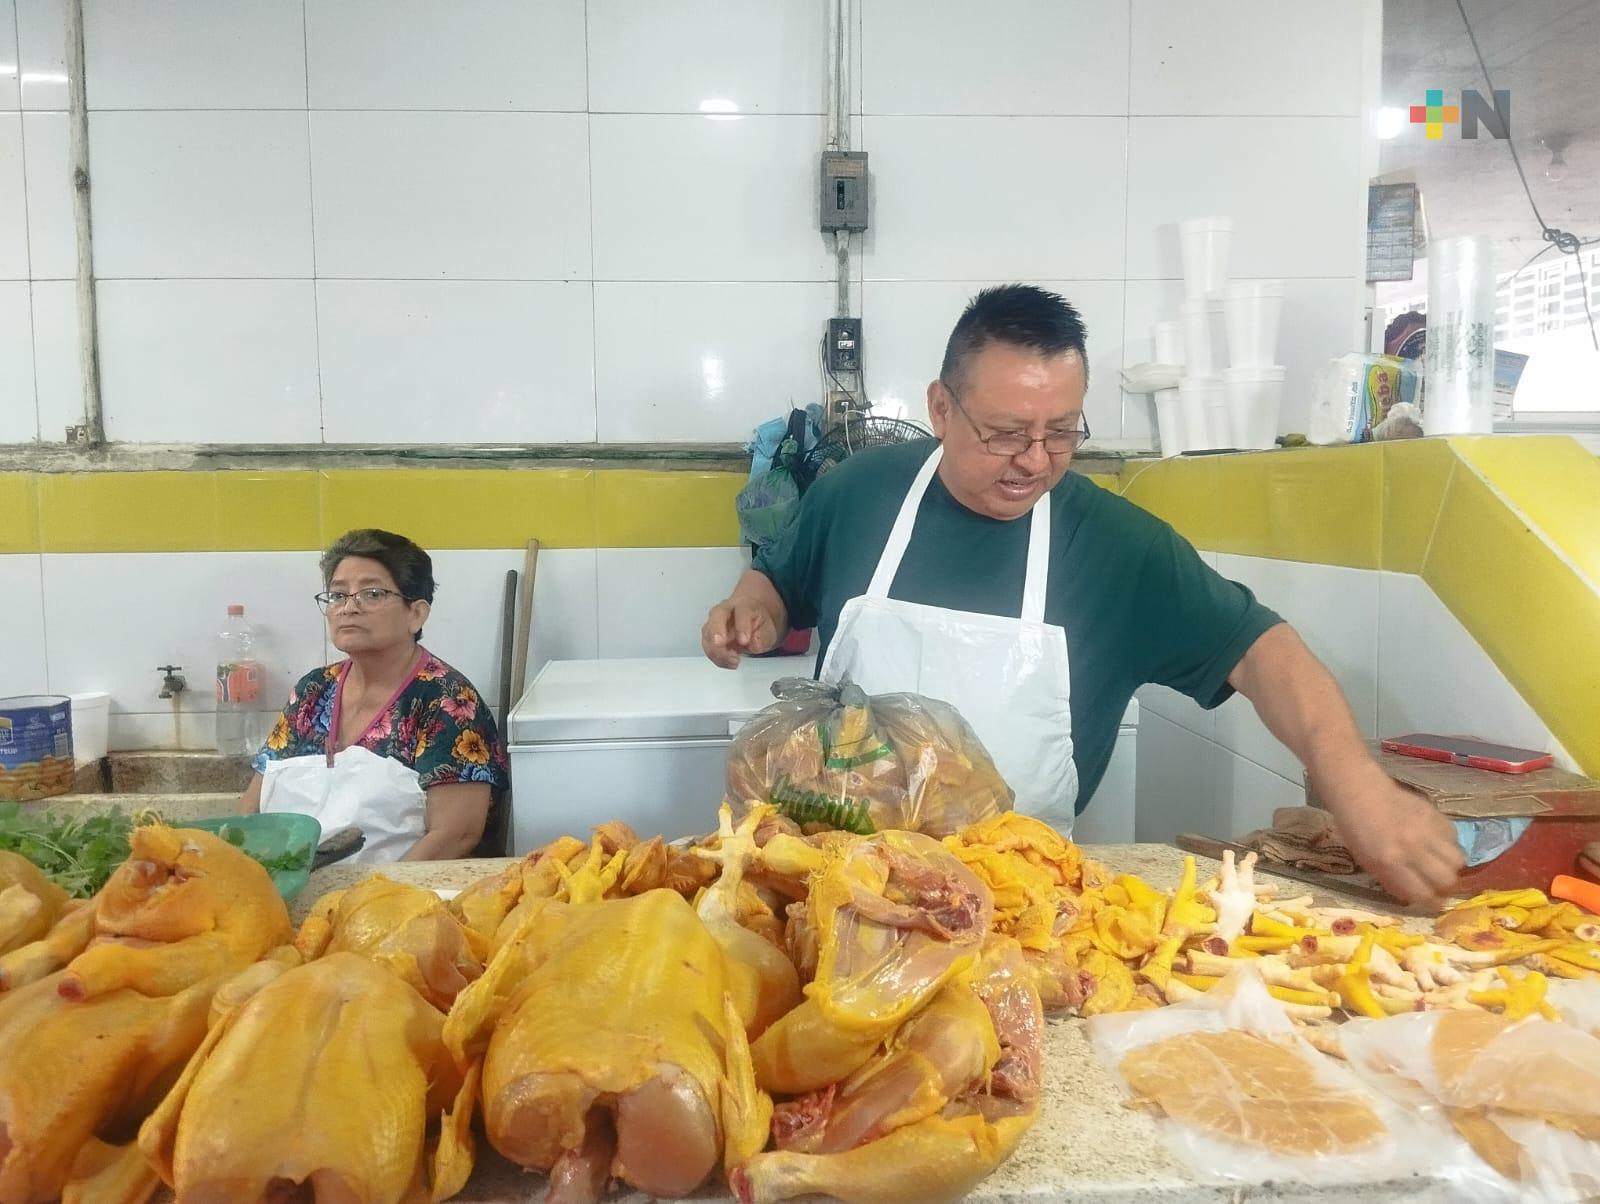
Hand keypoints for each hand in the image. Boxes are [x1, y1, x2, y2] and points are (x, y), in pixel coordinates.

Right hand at [701, 598, 777, 668]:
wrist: (749, 620)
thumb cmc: (757, 622)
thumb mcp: (768, 630)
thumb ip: (762, 637)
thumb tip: (754, 645)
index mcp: (744, 605)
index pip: (742, 612)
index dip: (742, 626)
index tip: (744, 641)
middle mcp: (726, 610)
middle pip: (717, 616)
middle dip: (716, 630)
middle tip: (720, 644)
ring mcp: (715, 622)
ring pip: (708, 633)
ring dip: (717, 651)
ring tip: (733, 661)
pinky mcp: (709, 636)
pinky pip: (708, 647)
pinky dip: (718, 658)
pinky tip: (729, 662)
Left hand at [1328, 772, 1463, 908]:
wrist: (1360, 792)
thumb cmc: (1357, 830)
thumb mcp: (1367, 862)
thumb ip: (1394, 880)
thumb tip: (1420, 897)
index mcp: (1389, 862)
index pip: (1423, 893)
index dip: (1431, 903)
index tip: (1433, 902)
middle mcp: (1411, 848)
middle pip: (1447, 879)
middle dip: (1446, 887)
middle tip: (1441, 885)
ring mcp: (1426, 830)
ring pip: (1458, 860)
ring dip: (1452, 867)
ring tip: (1441, 864)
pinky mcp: (1435, 815)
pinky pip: (1455, 838)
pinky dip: (1450, 845)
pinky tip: (1437, 843)